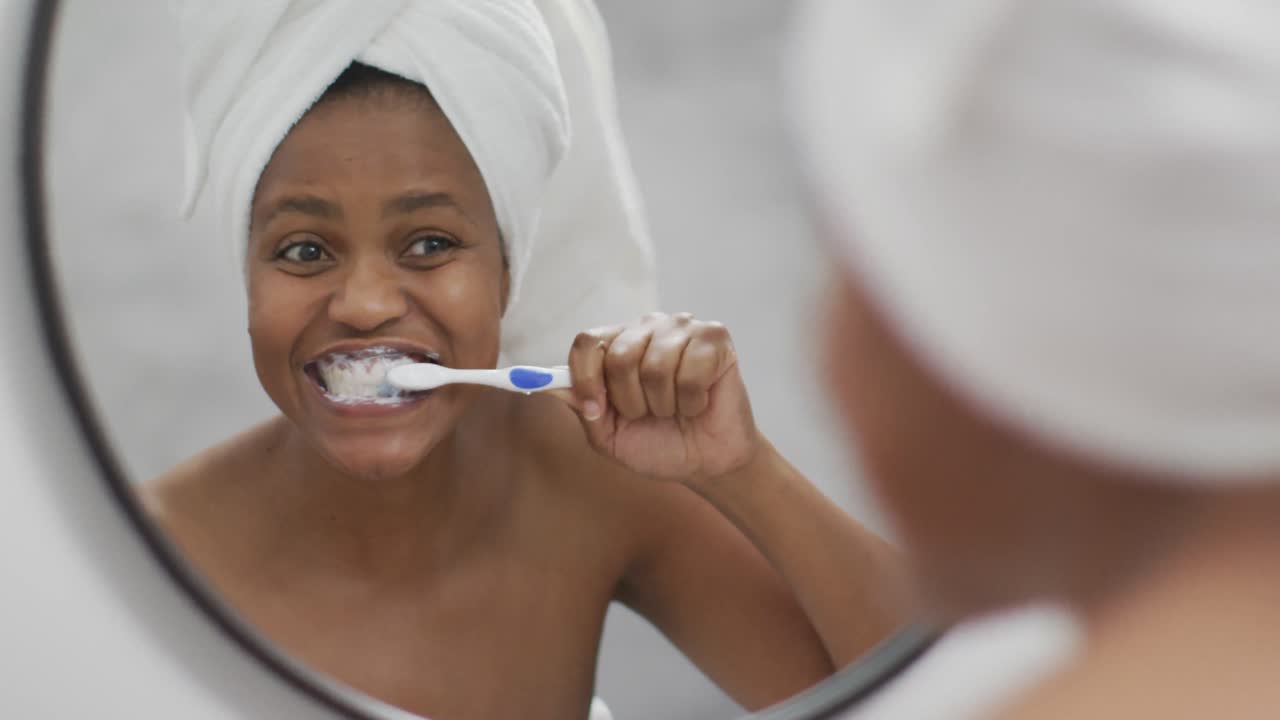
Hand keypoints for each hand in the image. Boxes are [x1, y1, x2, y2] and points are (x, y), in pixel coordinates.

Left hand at [553, 312, 761, 480]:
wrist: (706, 462)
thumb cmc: (658, 443)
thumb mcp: (608, 433)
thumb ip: (581, 405)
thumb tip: (549, 384)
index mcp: (618, 343)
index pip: (587, 342)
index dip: (586, 378)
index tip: (595, 409)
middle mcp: (648, 327)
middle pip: (620, 355)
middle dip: (631, 400)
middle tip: (648, 414)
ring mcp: (683, 328)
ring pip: (656, 367)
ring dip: (664, 404)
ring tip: (675, 409)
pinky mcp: (715, 339)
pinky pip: (690, 373)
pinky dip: (692, 401)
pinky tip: (699, 403)